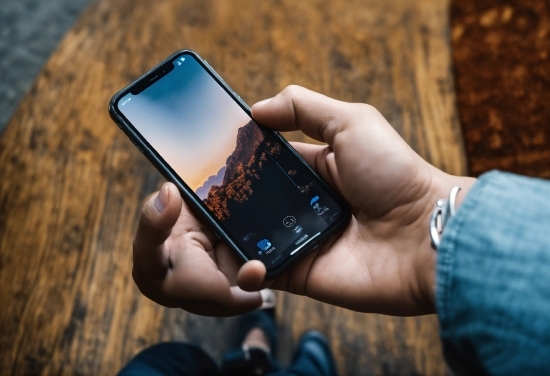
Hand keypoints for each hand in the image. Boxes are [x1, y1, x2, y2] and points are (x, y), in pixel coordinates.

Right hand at [132, 85, 474, 315]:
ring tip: (193, 229)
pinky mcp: (296, 273)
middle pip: (241, 203)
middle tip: (183, 199)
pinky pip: (255, 272)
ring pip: (240, 239)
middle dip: (212, 202)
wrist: (426, 236)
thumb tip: (255, 110)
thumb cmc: (396, 175)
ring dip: (217, 235)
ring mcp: (294, 241)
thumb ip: (303, 107)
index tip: (193, 164)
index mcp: (306, 170)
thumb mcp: (353, 121)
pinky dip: (239, 267)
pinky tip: (237, 258)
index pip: (253, 166)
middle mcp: (296, 206)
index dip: (225, 164)